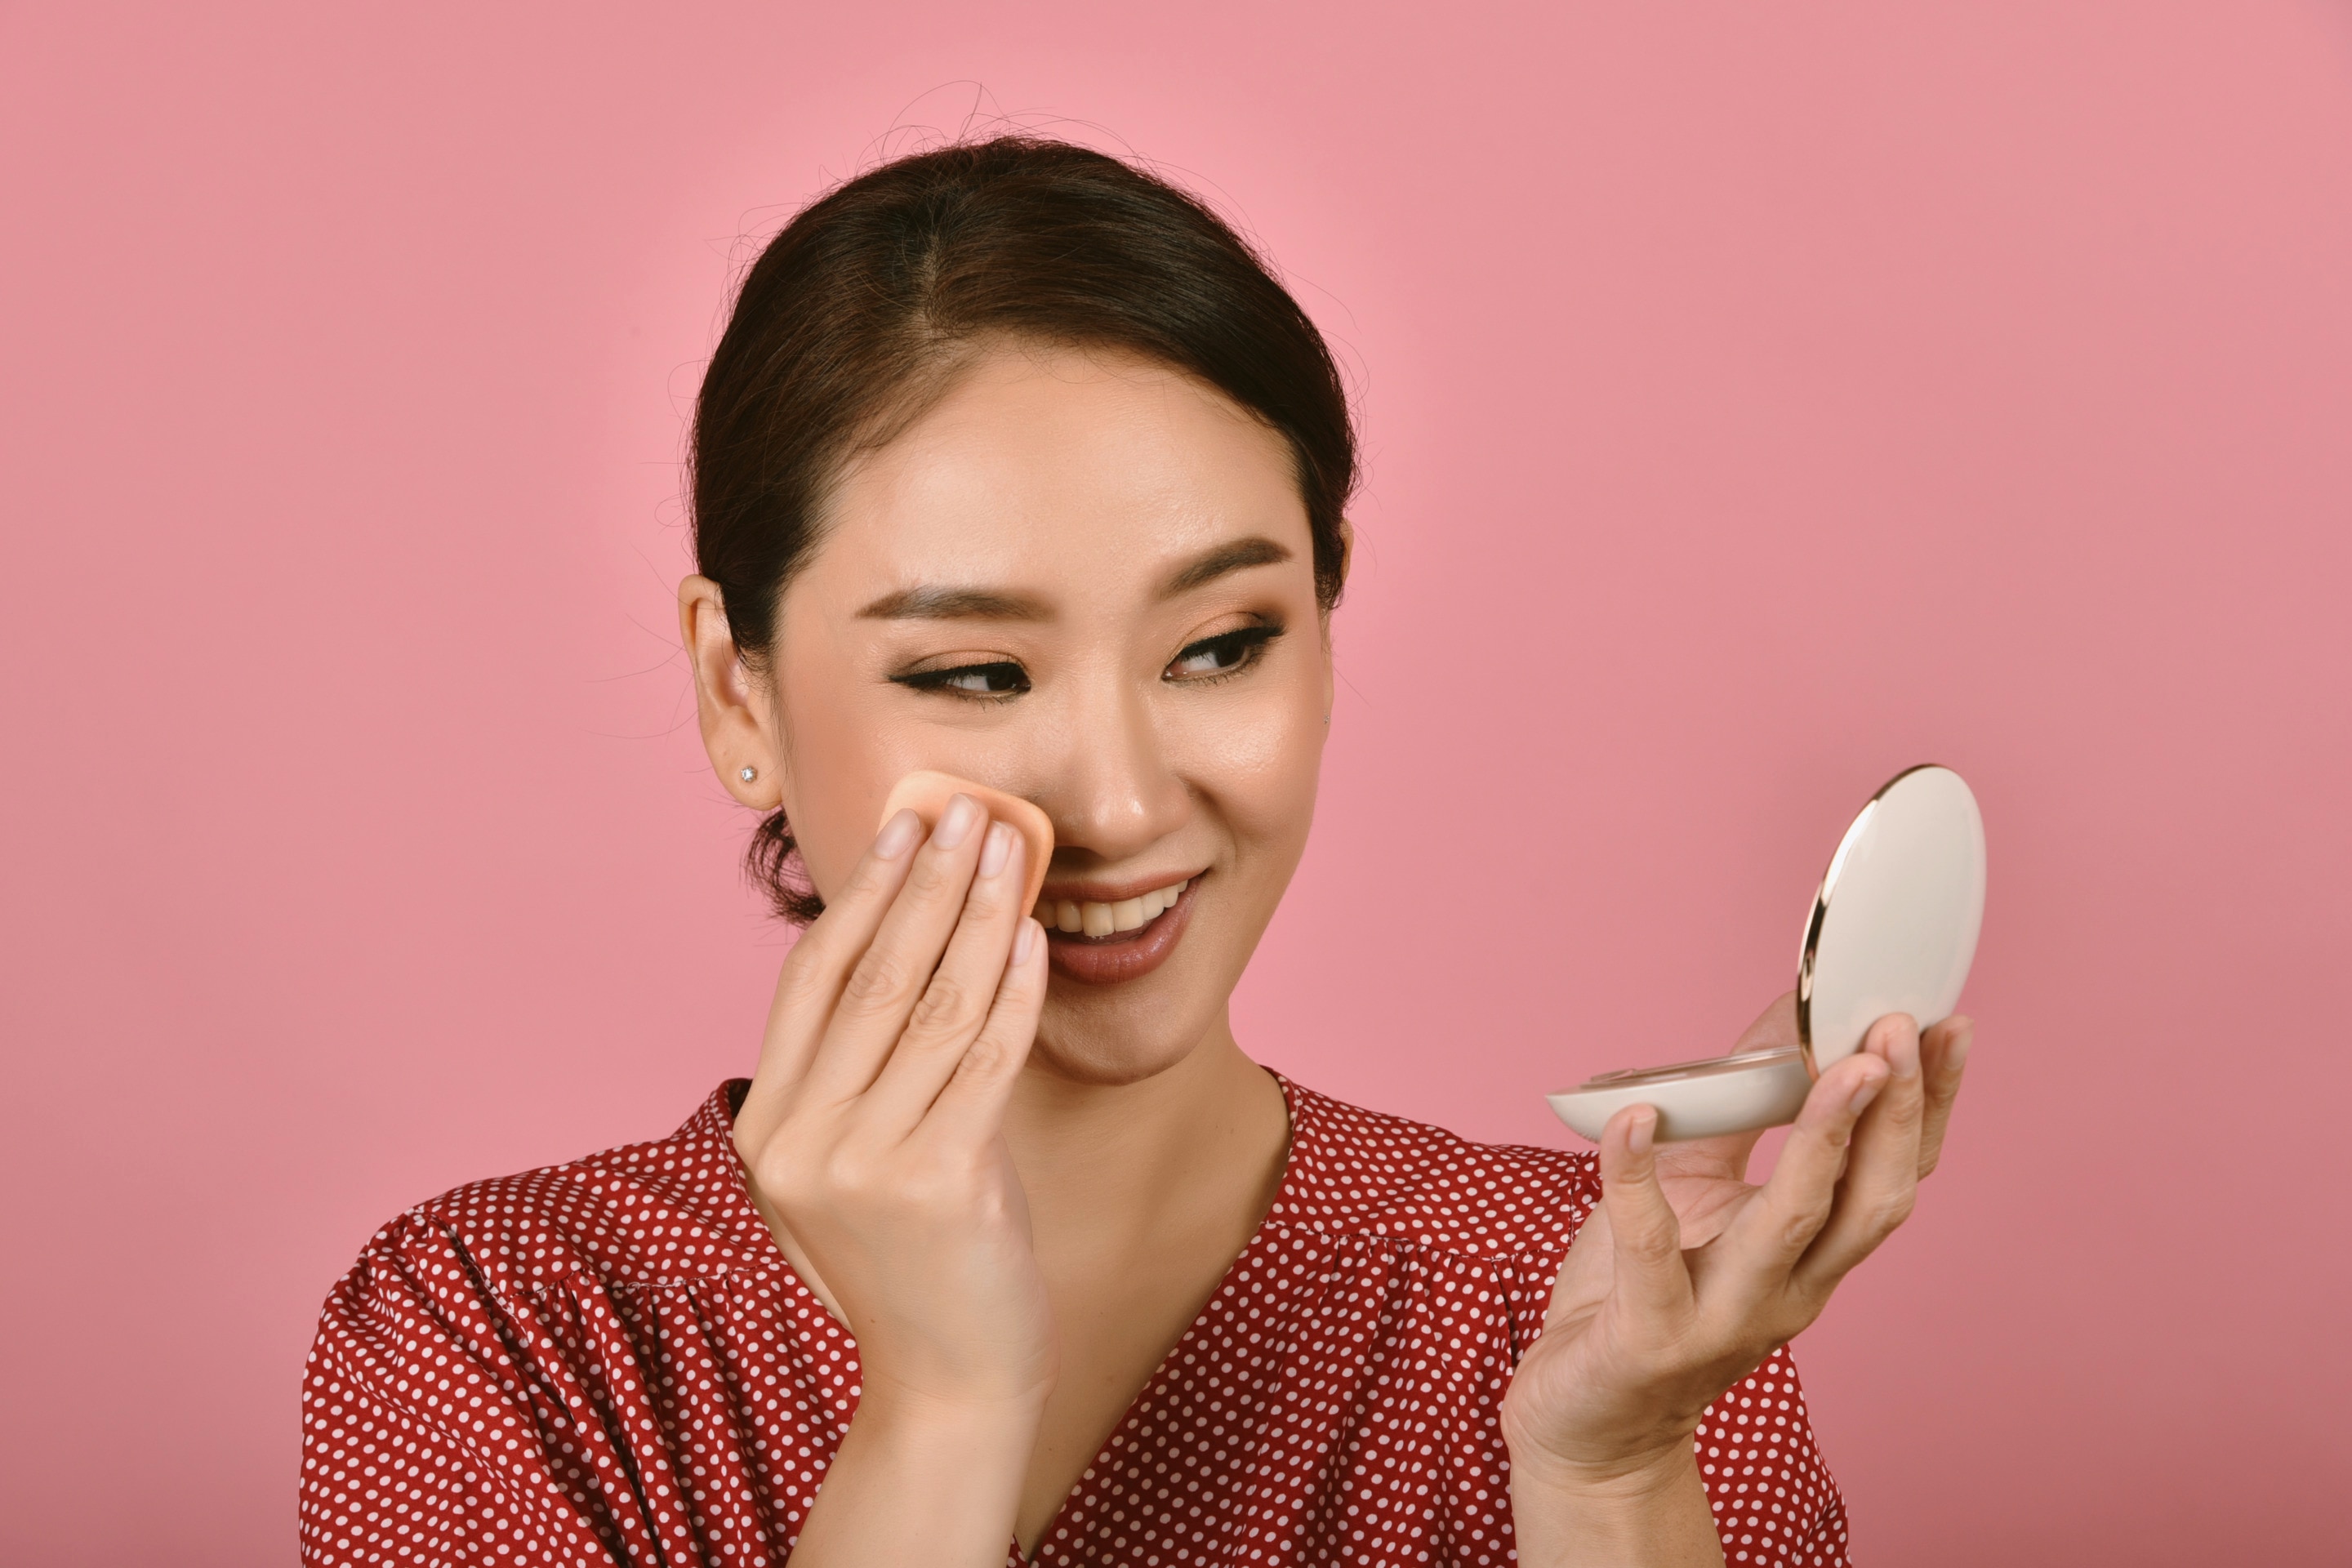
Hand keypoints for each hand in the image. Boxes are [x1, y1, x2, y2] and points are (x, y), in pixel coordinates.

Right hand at [731, 795, 1056, 1414]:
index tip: (905, 827)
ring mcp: (863, 1165)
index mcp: (769, 1126)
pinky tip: (1033, 933)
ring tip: (1009, 847)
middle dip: (928, 882)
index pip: (813, 980)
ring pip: (931, 1004)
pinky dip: (1013, 987)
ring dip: (977, 913)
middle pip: (871, 977)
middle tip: (968, 809)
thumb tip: (917, 929)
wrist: (950, 1386)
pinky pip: (984, 1057)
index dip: (863, 894)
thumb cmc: (923, 1259)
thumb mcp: (864, 1159)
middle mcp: (800, 1141)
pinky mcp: (938, 1182)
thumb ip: (866, 1069)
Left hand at [1501, 996, 1969, 1555]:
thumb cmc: (1639, 1291)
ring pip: (1792, 1225)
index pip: (1894, 1177)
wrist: (1590, 1424)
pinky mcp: (1651, 1335)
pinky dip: (1637, 1175)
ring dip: (1823, 1140)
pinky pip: (1649, 1246)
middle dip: (1895, 1113)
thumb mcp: (1696, 1187)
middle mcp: (1788, 1291)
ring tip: (1836, 1064)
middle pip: (1870, 1202)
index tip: (1946, 1026)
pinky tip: (1635, 1116)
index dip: (1929, 1106)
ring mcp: (1724, 1316)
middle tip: (1899, 1030)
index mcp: (1812, 1256)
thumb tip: (1780, 1016)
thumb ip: (1737, 1112)